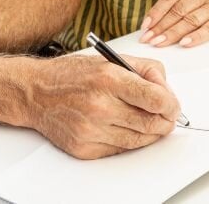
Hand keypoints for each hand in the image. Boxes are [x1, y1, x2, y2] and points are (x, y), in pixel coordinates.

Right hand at [27, 55, 179, 158]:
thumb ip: (145, 70)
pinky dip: (128, 141)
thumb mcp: (111, 59)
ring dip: (149, 133)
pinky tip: (124, 128)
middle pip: (151, 124)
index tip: (173, 106)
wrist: (36, 92)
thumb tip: (166, 91)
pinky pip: (120, 150)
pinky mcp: (85, 148)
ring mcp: (91, 130)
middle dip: (165, 121)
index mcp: (109, 79)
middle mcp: (100, 106)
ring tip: (148, 121)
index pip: (155, 99)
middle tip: (167, 116)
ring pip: (138, 140)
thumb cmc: (72, 74)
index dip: (171, 105)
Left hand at [139, 0, 208, 47]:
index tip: (145, 25)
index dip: (156, 11)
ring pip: (190, 20)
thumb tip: (162, 18)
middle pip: (178, 10)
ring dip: (172, 33)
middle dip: (160, 26)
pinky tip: (184, 43)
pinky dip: (196, 37)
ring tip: (160, 43)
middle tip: (148, 38)